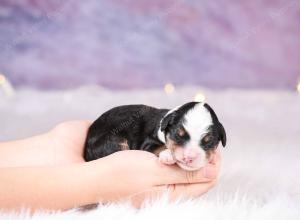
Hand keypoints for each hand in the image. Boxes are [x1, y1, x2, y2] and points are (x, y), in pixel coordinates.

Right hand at [92, 149, 220, 205]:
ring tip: (182, 144)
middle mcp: (170, 195)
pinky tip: (169, 151)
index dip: (212, 161)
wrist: (94, 179)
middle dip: (201, 157)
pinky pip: (173, 172)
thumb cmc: (121, 173)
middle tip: (194, 140)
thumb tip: (212, 171)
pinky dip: (175, 160)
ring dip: (187, 158)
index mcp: (174, 195)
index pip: (207, 180)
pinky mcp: (153, 183)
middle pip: (199, 177)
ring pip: (186, 173)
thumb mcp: (155, 170)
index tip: (208, 143)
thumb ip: (184, 173)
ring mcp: (161, 190)